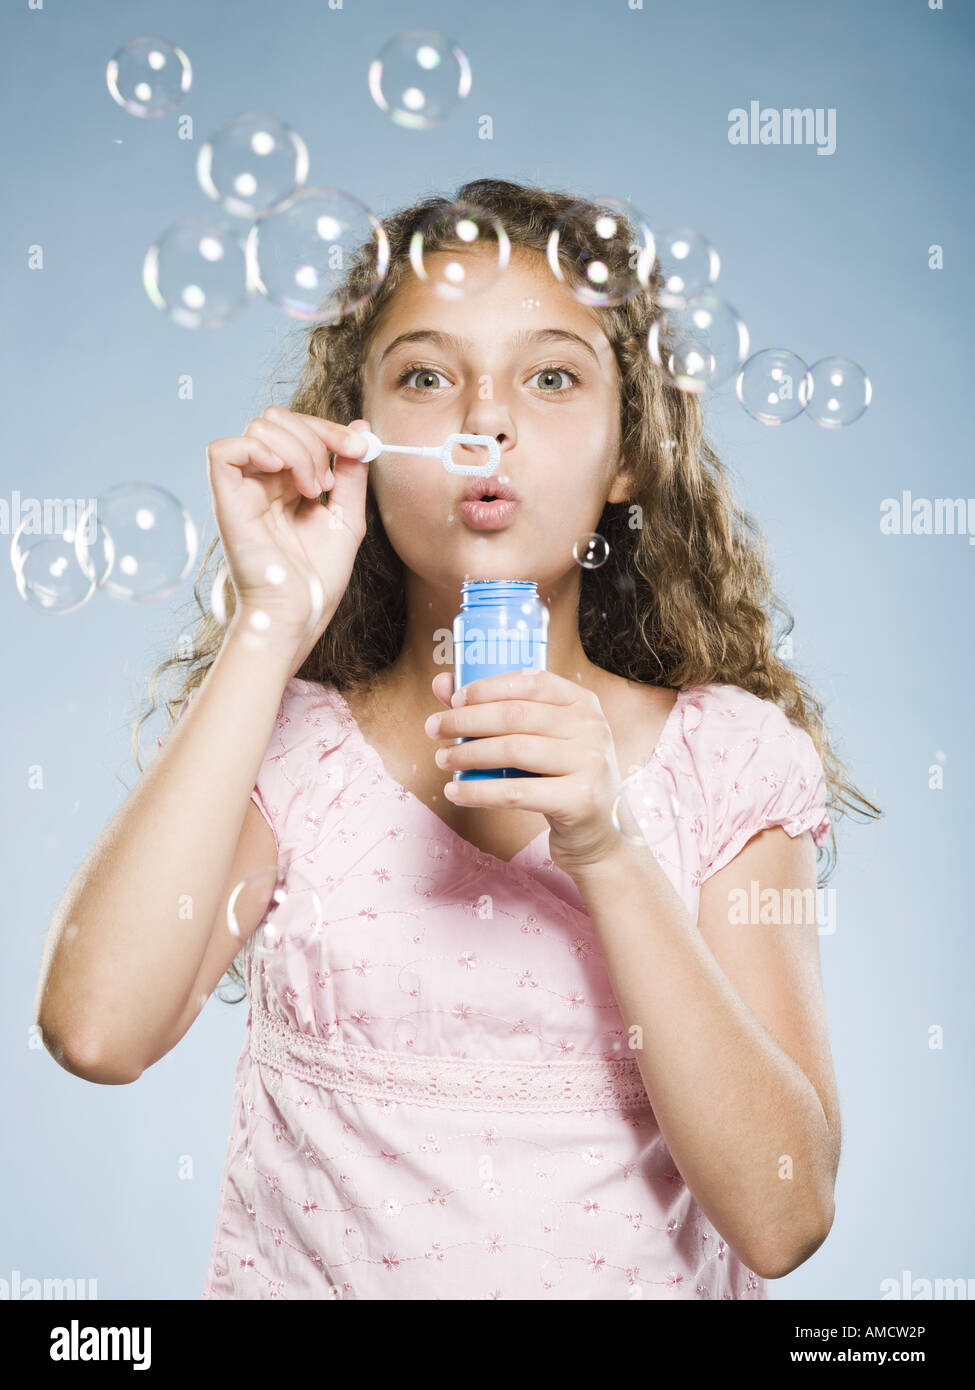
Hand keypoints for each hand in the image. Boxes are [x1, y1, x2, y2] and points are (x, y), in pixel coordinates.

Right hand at [206, 405, 372, 668]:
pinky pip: (222, 450)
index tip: (360, 448)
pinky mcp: (225, 500)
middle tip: (330, 479)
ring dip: (297, 448)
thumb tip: (361, 428)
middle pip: (278, 419)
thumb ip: (352, 474)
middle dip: (316, 435)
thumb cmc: (319, 578)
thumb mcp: (347, 518)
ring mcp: (243, 488)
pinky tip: (279, 472)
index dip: (331, 429)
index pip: (300, 428)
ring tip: (310, 490)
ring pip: (259, 428)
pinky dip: (254, 448)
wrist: (299, 614)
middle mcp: (262, 480)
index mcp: (287, 482)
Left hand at [424, 669, 626, 874]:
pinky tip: (455, 792)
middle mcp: (592, 727)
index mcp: (583, 703)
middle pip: (515, 715)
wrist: (597, 834)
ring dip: (468, 754)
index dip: (488, 687)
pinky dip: (478, 792)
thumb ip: (494, 710)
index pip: (531, 681)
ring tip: (442, 760)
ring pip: (513, 750)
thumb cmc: (558, 779)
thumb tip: (441, 684)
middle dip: (466, 720)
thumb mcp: (536, 740)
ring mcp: (590, 763)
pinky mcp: (580, 800)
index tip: (454, 700)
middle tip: (434, 729)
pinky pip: (516, 792)